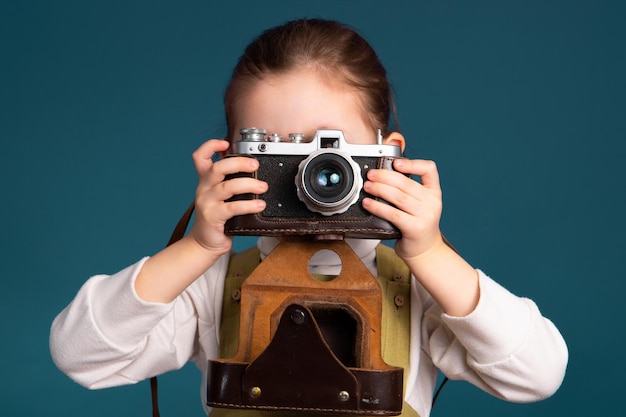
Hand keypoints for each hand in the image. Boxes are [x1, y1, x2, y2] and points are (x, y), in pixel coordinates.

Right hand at [188, 139, 267, 255]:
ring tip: (263, 187)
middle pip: (217, 168)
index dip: (210, 146)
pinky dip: (248, 205)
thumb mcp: (220, 196)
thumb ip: (230, 182)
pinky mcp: (213, 217)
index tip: (225, 142)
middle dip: (238, 163)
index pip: (200, 157)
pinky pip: (232, 207)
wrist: (204, 243)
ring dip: (248, 184)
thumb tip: (252, 169)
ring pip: (227, 187)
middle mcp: (204, 189)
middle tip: (255, 165)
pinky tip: (259, 205)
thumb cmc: (217, 218)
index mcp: (205, 181)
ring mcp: (207, 203)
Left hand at [362, 158, 444, 260]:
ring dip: (379, 189)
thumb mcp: (419, 204)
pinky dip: (378, 207)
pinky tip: (368, 203)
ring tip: (367, 186)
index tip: (395, 163)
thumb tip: (382, 175)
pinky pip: (393, 213)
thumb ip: (407, 190)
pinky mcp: (415, 228)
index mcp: (434, 192)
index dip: (412, 163)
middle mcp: (432, 202)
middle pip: (406, 183)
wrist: (425, 250)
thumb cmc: (417, 225)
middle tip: (371, 175)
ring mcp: (425, 215)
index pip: (429, 169)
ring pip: (398, 197)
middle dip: (384, 176)